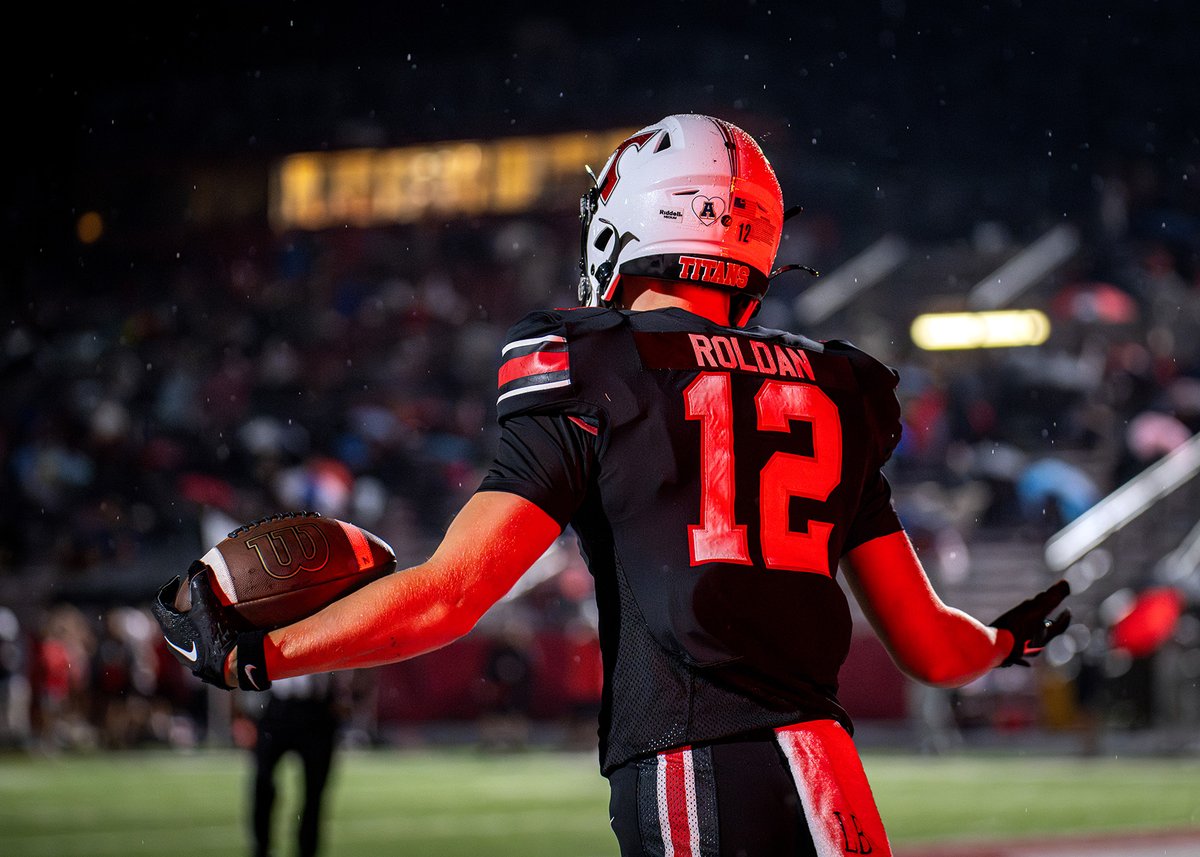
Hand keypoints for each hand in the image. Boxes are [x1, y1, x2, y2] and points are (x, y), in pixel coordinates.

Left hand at [151, 561, 237, 688]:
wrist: (227, 665)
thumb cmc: (214, 634)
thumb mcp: (208, 605)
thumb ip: (200, 584)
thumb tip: (196, 564)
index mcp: (169, 626)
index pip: (159, 603)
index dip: (166, 589)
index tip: (178, 580)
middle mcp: (171, 641)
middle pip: (169, 617)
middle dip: (179, 604)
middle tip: (191, 594)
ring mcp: (182, 653)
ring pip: (180, 631)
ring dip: (188, 619)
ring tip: (203, 612)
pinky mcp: (195, 661)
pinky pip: (192, 641)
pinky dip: (198, 631)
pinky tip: (214, 630)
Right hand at [989, 580, 1070, 666]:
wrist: (990, 647)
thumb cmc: (1013, 628)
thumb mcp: (1034, 609)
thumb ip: (1051, 598)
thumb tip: (1067, 584)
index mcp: (1044, 637)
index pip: (1060, 626)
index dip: (1065, 617)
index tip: (1067, 611)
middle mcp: (1035, 648)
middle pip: (1047, 635)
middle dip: (1049, 624)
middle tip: (1048, 616)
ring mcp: (1021, 654)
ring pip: (1033, 645)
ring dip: (1035, 636)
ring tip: (1031, 628)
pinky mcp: (1007, 657)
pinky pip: (1018, 657)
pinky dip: (1022, 654)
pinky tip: (1022, 661)